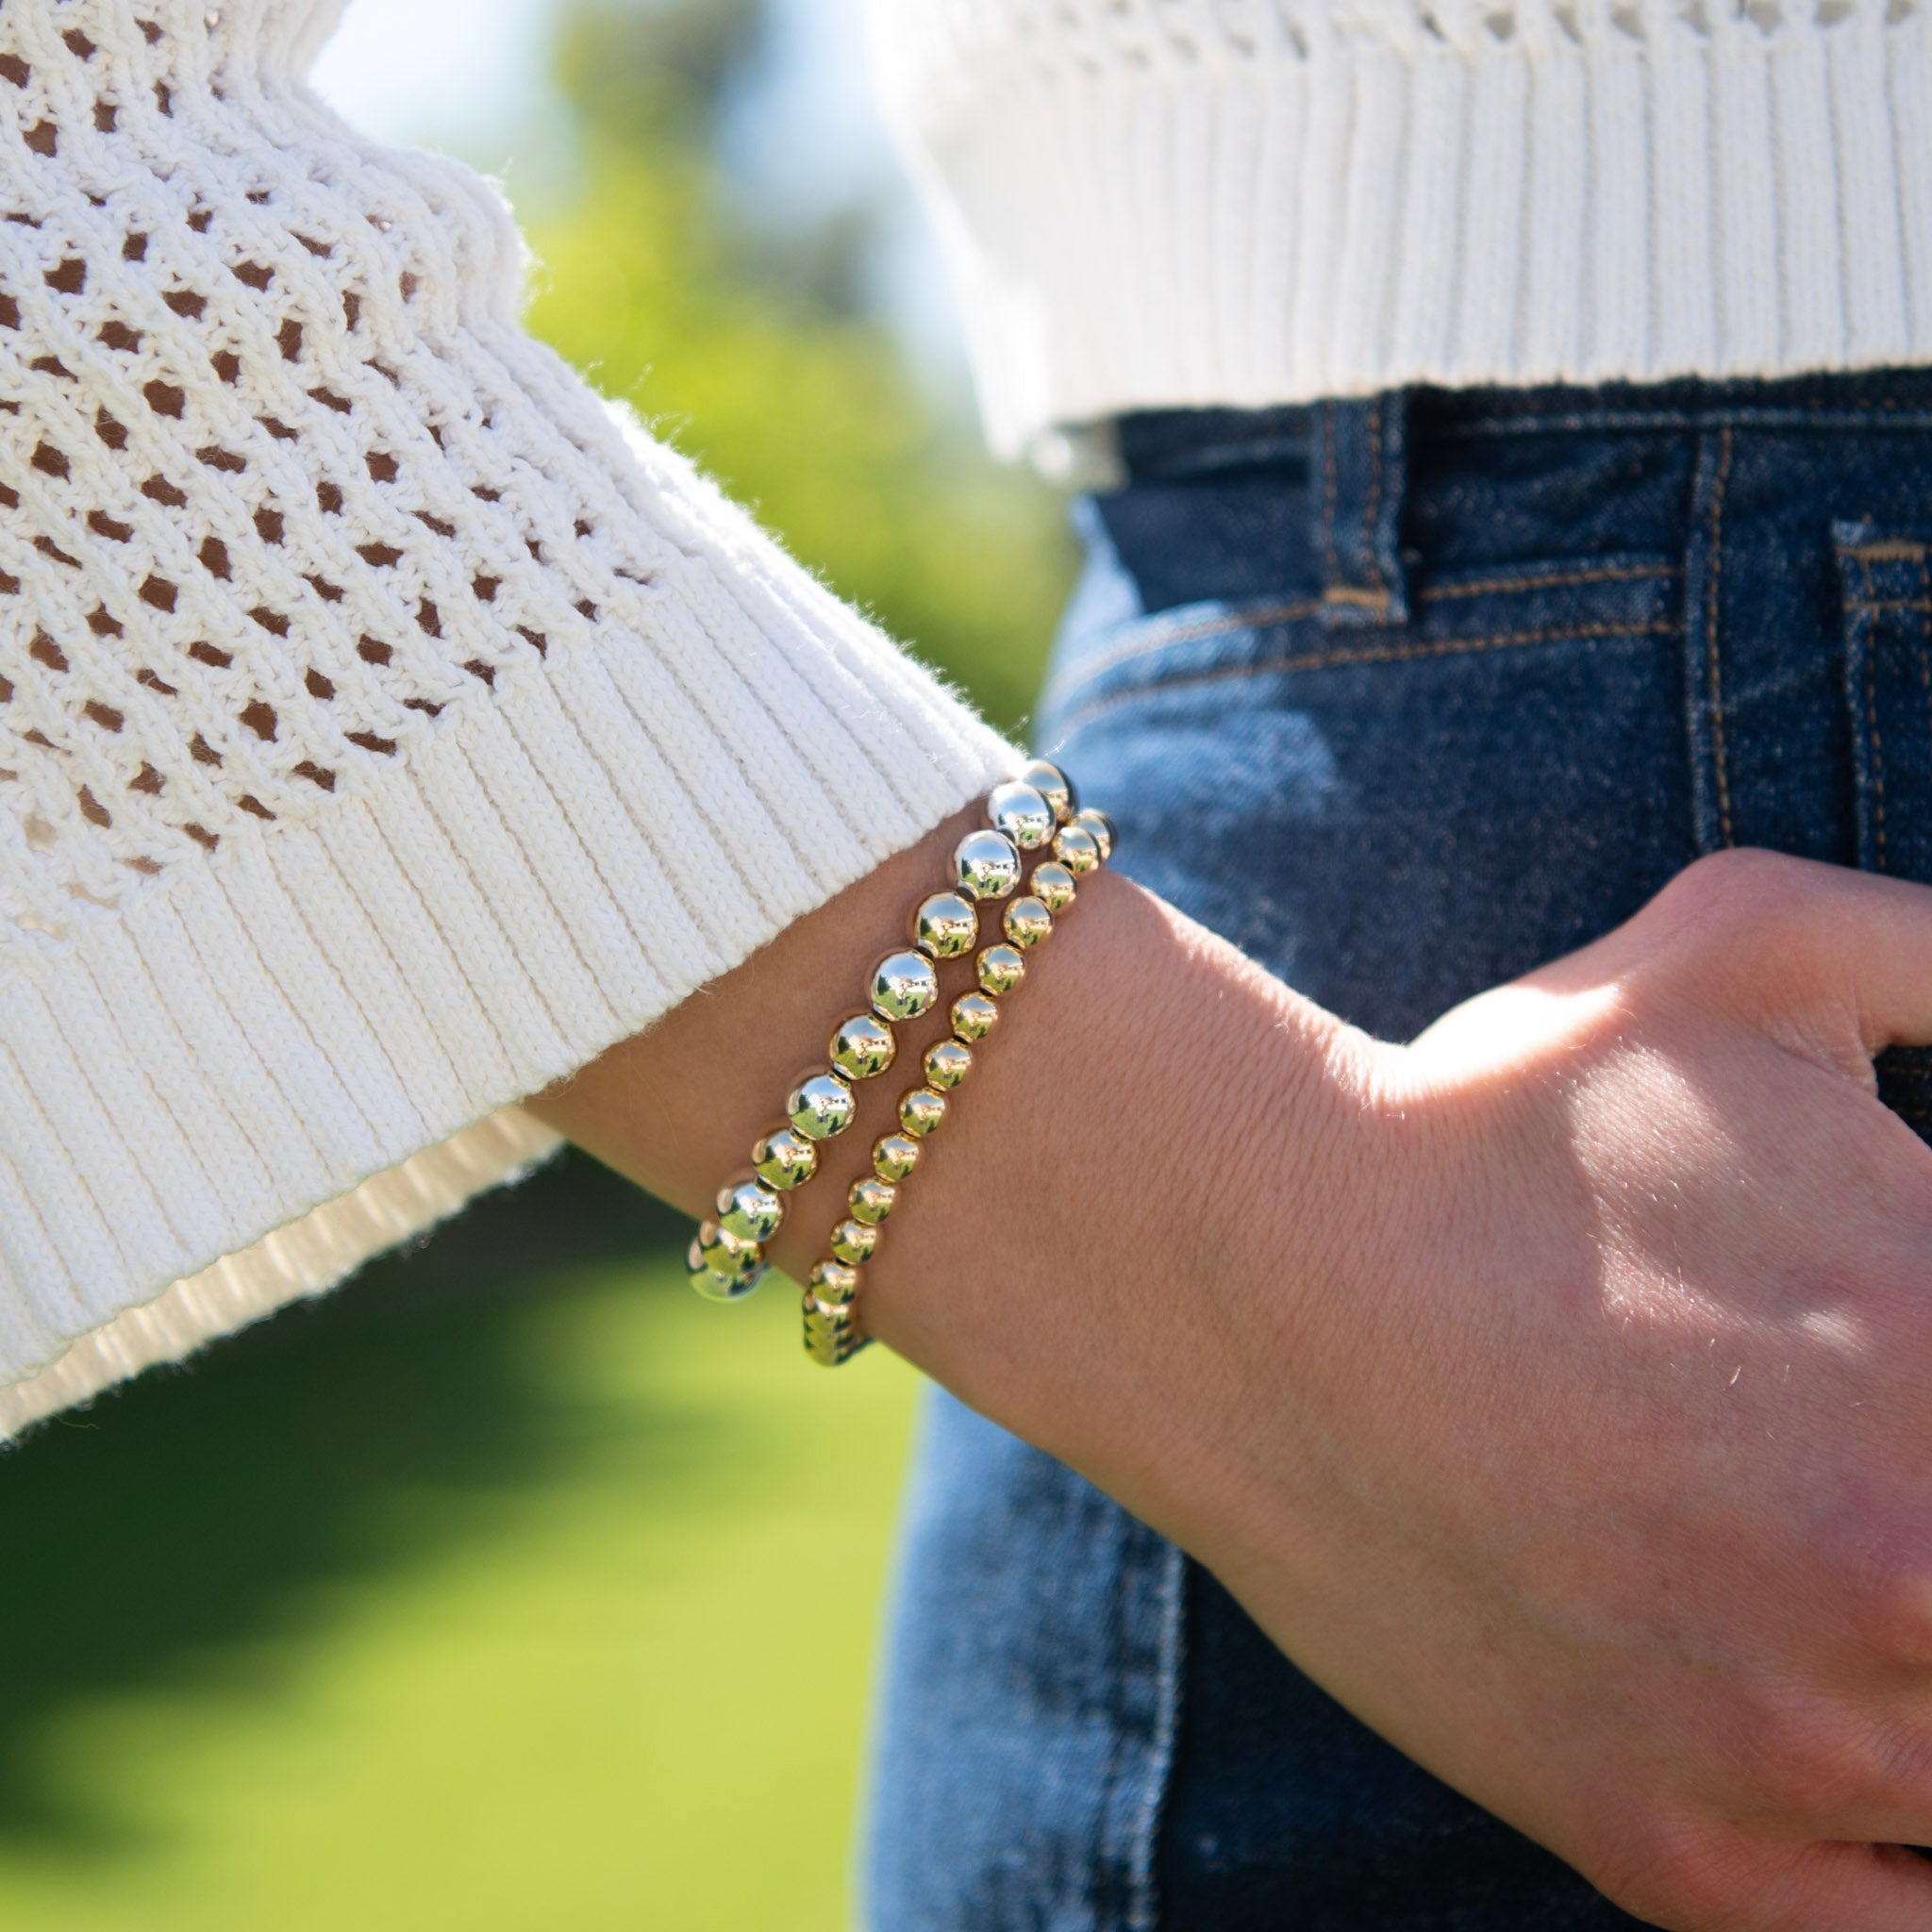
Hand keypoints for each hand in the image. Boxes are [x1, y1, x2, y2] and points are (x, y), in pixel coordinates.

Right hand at [1152, 849, 1931, 1929]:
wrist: (1244, 1272)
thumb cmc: (1491, 1112)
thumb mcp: (1743, 947)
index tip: (1913, 1369)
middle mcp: (1911, 1580)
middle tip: (1863, 1461)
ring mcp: (1801, 1753)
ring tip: (1835, 1562)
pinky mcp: (1680, 1860)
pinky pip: (1904, 1924)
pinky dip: (1911, 1840)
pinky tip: (1844, 1714)